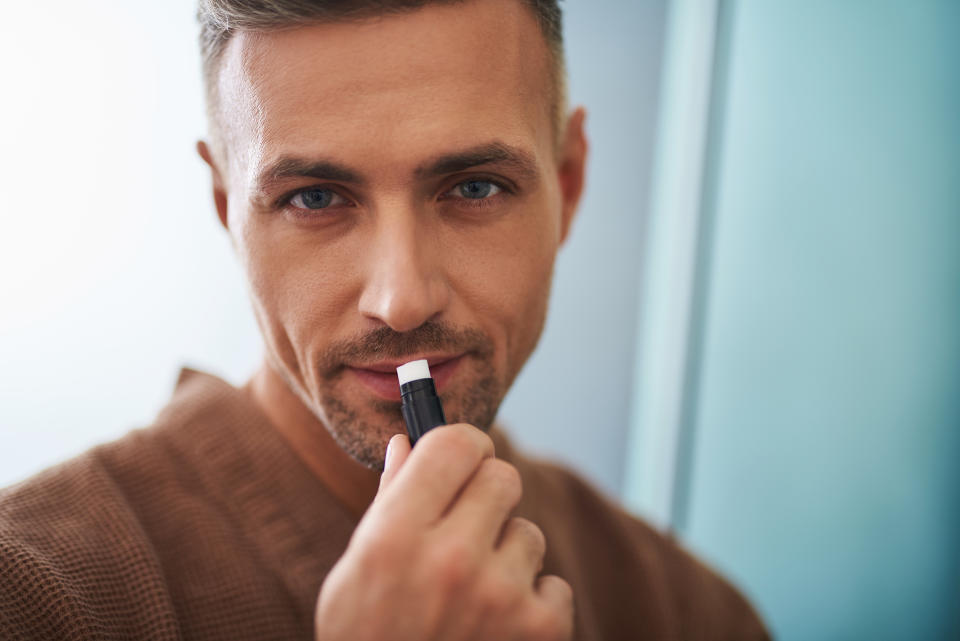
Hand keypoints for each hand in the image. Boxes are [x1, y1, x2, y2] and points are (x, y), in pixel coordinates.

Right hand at [314, 424, 573, 640]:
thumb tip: (407, 443)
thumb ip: (388, 504)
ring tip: (473, 599)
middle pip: (502, 476)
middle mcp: (449, 558)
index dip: (463, 446)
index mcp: (394, 536)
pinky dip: (532, 604)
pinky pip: (553, 582)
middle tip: (468, 529)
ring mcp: (499, 596)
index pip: (455, 444)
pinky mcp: (540, 630)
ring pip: (529, 532)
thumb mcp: (354, 574)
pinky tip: (497, 632)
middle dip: (487, 498)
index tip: (464, 458)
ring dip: (507, 557)